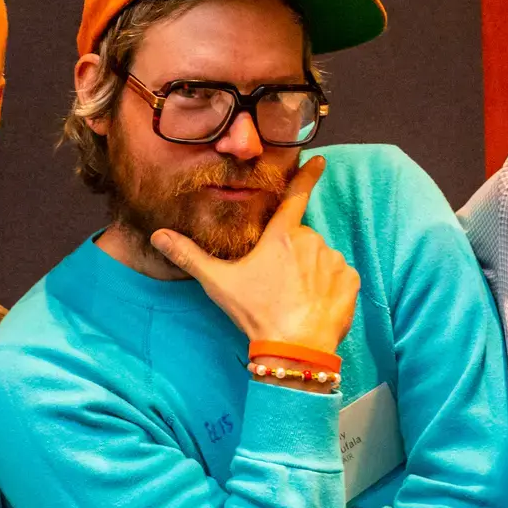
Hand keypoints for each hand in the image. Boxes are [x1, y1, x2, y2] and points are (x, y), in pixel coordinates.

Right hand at [150, 157, 359, 352]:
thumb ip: (189, 256)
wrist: (295, 348)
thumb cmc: (256, 312)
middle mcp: (311, 240)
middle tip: (277, 285)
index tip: (319, 159)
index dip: (307, 175)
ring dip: (312, 272)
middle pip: (301, 240)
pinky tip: (315, 304)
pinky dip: (331, 287)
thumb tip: (158, 235)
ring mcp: (333, 260)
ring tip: (296, 299)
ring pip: (321, 258)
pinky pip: (340, 277)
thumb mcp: (218, 283)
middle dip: (292, 255)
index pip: (296, 196)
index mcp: (281, 235)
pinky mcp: (349, 281)